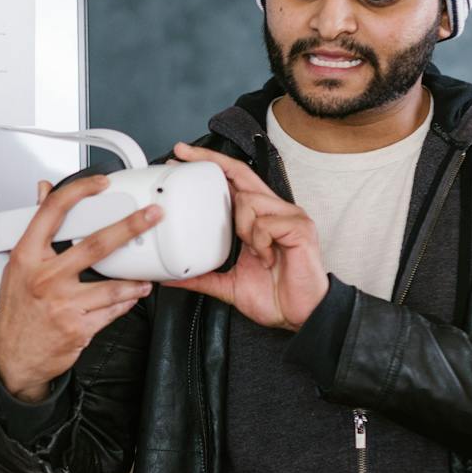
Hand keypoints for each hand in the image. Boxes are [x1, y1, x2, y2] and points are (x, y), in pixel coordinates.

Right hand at [0, 176, 160, 401]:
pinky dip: (124, 303)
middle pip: (95, 245)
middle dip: (129, 227)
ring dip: (135, 281)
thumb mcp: (18, 265)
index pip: (53, 212)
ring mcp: (63, 304)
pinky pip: (112, 311)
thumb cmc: (17, 311)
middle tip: (151, 217)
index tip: (100, 184)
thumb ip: (35, 228)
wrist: (12, 356)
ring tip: (145, 277)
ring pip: (112, 285)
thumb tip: (44, 192)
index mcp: (27, 257)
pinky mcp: (79, 327)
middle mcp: (45, 278)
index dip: (79, 191)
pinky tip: (129, 298)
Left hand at [163, 142, 329, 329]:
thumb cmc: (273, 296)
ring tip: (252, 252)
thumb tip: (171, 277)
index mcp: (258, 219)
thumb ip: (201, 276)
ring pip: (250, 200)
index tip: (182, 157)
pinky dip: (260, 242)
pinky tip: (267, 258)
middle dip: (211, 161)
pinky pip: (267, 223)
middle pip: (241, 173)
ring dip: (242, 227)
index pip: (233, 182)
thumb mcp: (228, 284)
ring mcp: (289, 216)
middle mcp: (274, 211)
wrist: (299, 316)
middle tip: (184, 156)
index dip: (210, 165)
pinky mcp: (300, 228)